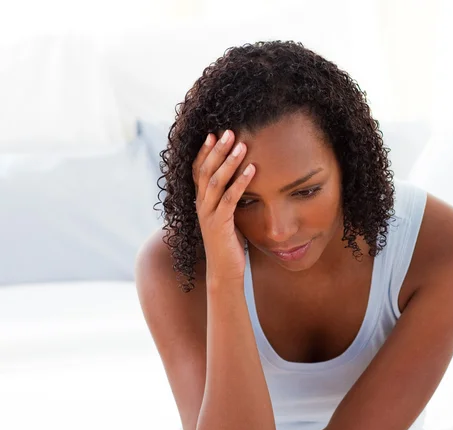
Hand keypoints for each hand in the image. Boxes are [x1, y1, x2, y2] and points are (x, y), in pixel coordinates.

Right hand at [192, 129, 255, 282]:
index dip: (204, 152)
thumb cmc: (229, 245)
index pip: (198, 171)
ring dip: (229, 162)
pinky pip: (230, 199)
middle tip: (229, 131)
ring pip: (215, 182)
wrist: (224, 272)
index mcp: (201, 202)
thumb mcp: (228, 217)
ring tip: (241, 145)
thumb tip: (242, 182)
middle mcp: (201, 206)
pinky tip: (252, 170)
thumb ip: (229, 200)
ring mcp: (208, 215)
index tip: (213, 133)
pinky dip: (241, 183)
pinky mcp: (219, 225)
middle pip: (205, 171)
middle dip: (217, 150)